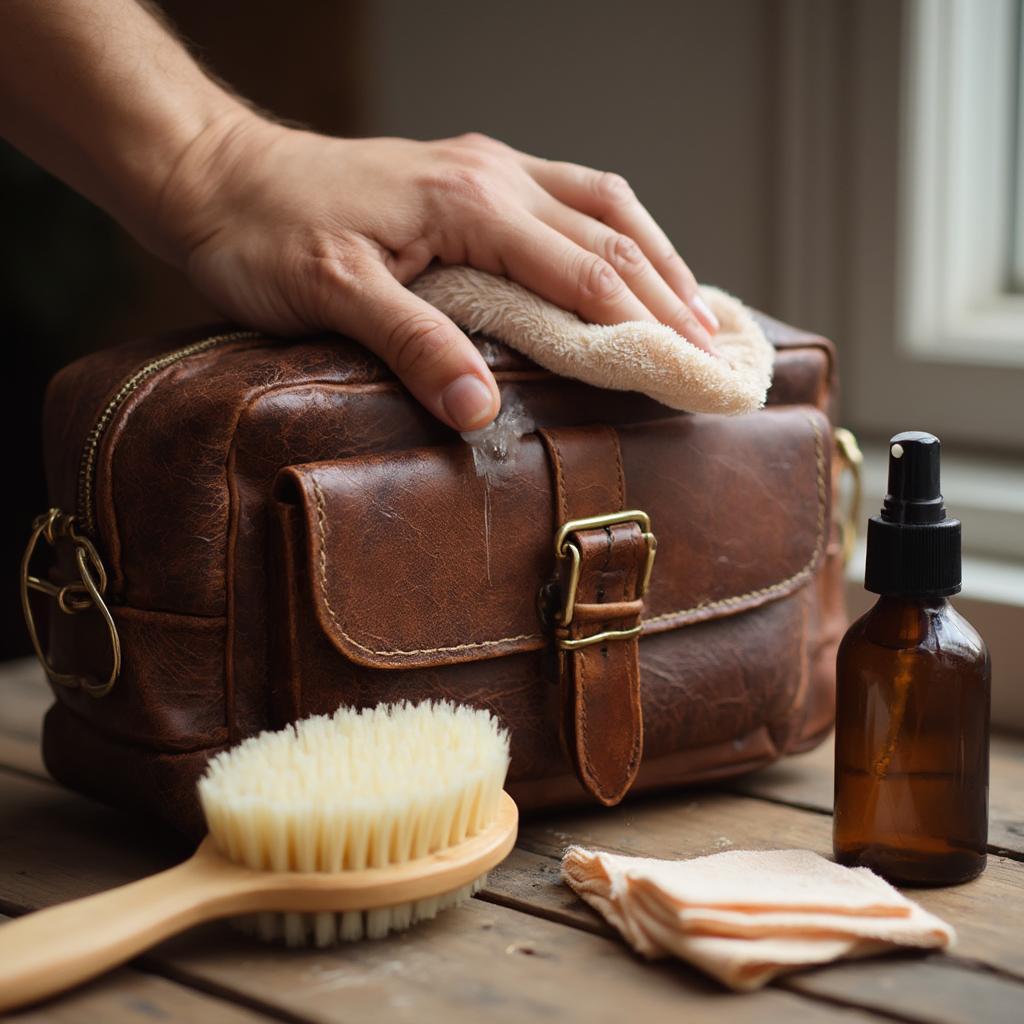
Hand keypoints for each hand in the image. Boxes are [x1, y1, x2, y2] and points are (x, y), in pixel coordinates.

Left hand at [160, 117, 720, 430]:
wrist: (217, 175)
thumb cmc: (266, 234)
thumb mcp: (332, 294)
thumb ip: (414, 345)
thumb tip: (481, 411)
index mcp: (472, 201)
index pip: (587, 271)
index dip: (645, 325)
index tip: (690, 370)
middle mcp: (494, 174)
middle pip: (613, 233)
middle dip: (672, 292)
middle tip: (714, 349)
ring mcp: (486, 168)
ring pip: (602, 202)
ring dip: (656, 254)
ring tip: (695, 307)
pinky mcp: (470, 175)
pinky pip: (568, 194)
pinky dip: (613, 232)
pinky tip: (626, 260)